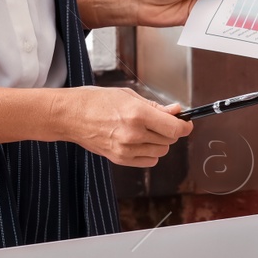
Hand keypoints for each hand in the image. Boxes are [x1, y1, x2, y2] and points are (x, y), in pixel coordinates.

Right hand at [53, 86, 191, 166]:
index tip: (186, 123)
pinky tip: (139, 141)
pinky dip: (150, 152)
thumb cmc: (97, 101)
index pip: (175, 128)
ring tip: (145, 130)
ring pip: (161, 151)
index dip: (184, 126)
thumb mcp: (129, 95)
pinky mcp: (120, 159)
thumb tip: (176, 112)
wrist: (71, 116)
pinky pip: (149, 161)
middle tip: (160, 121)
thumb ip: (156, 107)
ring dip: (160, 141)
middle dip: (170, 131)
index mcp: (138, 114)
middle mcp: (133, 134)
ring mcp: (126, 149)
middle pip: (170, 140)